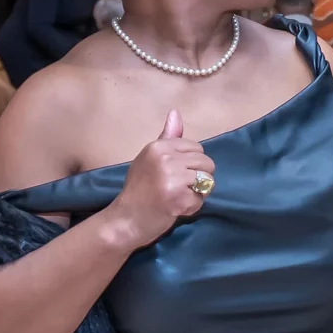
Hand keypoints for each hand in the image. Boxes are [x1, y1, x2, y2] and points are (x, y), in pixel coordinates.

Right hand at [107, 111, 213, 245]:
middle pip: (206, 164)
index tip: (175, 175)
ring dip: (196, 193)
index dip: (191, 164)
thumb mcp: (149, 159)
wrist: (124, 221)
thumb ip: (167, 138)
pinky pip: (200, 200)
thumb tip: (175, 112)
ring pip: (207, 181)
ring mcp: (172, 177)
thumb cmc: (137, 191)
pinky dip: (191, 208)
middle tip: (178, 189)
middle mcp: (165, 158)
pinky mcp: (178, 197)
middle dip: (198, 179)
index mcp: (158, 146)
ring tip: (177, 198)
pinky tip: (175, 209)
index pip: (196, 148)